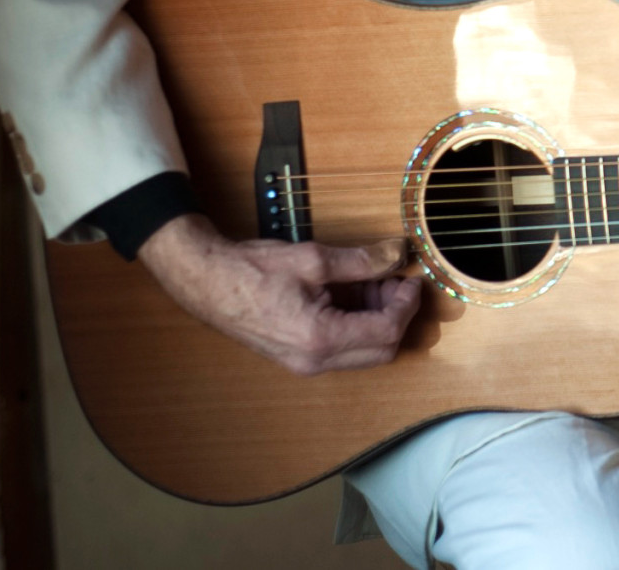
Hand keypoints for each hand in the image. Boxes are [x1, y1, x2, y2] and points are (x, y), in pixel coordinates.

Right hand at [136, 213, 422, 375]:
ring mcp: (305, 363)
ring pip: (363, 352)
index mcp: (320, 339)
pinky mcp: (298, 357)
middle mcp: (314, 361)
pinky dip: (357, 324)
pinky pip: (342, 348)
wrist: (207, 282)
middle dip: (395, 314)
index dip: (407, 305)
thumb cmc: (252, 270)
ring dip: (377, 319)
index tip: (411, 280)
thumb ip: (363, 262)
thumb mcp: (314, 259)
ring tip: (373, 282)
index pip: (387, 332)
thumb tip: (398, 255)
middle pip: (381, 350)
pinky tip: (352, 293)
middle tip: (394, 281)